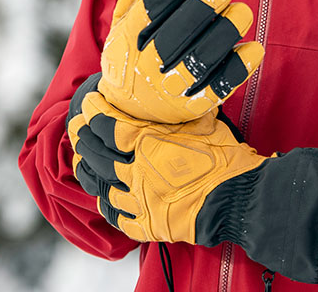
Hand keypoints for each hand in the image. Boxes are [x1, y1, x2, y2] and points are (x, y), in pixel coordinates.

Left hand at [67, 89, 266, 243]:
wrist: (239, 196)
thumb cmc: (225, 156)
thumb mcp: (203, 121)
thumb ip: (181, 109)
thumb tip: (177, 91)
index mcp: (148, 142)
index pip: (108, 125)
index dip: (93, 114)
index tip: (87, 106)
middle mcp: (137, 170)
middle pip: (97, 156)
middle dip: (84, 141)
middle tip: (78, 131)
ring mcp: (141, 200)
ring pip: (103, 188)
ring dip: (91, 175)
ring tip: (84, 165)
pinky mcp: (150, 225)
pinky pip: (119, 219)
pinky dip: (109, 208)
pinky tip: (106, 200)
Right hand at [98, 0, 262, 123]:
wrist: (131, 112)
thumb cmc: (133, 52)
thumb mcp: (125, 20)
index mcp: (125, 40)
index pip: (149, 9)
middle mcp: (145, 67)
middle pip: (176, 34)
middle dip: (203, 5)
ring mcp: (169, 90)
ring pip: (200, 59)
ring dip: (226, 31)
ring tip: (242, 11)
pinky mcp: (192, 107)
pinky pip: (219, 87)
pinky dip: (239, 66)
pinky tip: (253, 47)